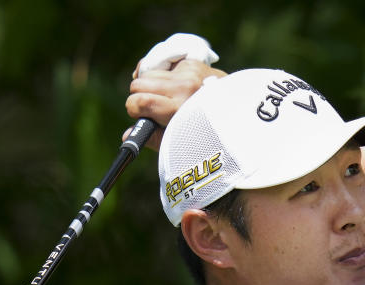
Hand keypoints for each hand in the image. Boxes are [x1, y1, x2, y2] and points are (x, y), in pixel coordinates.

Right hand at [124, 33, 226, 150]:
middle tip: (154, 106)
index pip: (139, 101)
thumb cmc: (207, 134)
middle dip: (140, 95)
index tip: (140, 114)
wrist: (238, 115)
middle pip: (139, 84)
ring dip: (152, 83)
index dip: (134, 109)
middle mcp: (183, 87)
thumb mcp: (179, 142)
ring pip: (149, 71)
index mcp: (178, 110)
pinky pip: (164, 63)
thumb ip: (151, 138)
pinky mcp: (193, 62)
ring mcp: (189, 72)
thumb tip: (127, 135)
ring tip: (167, 96)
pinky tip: (175, 84)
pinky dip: (165, 73)